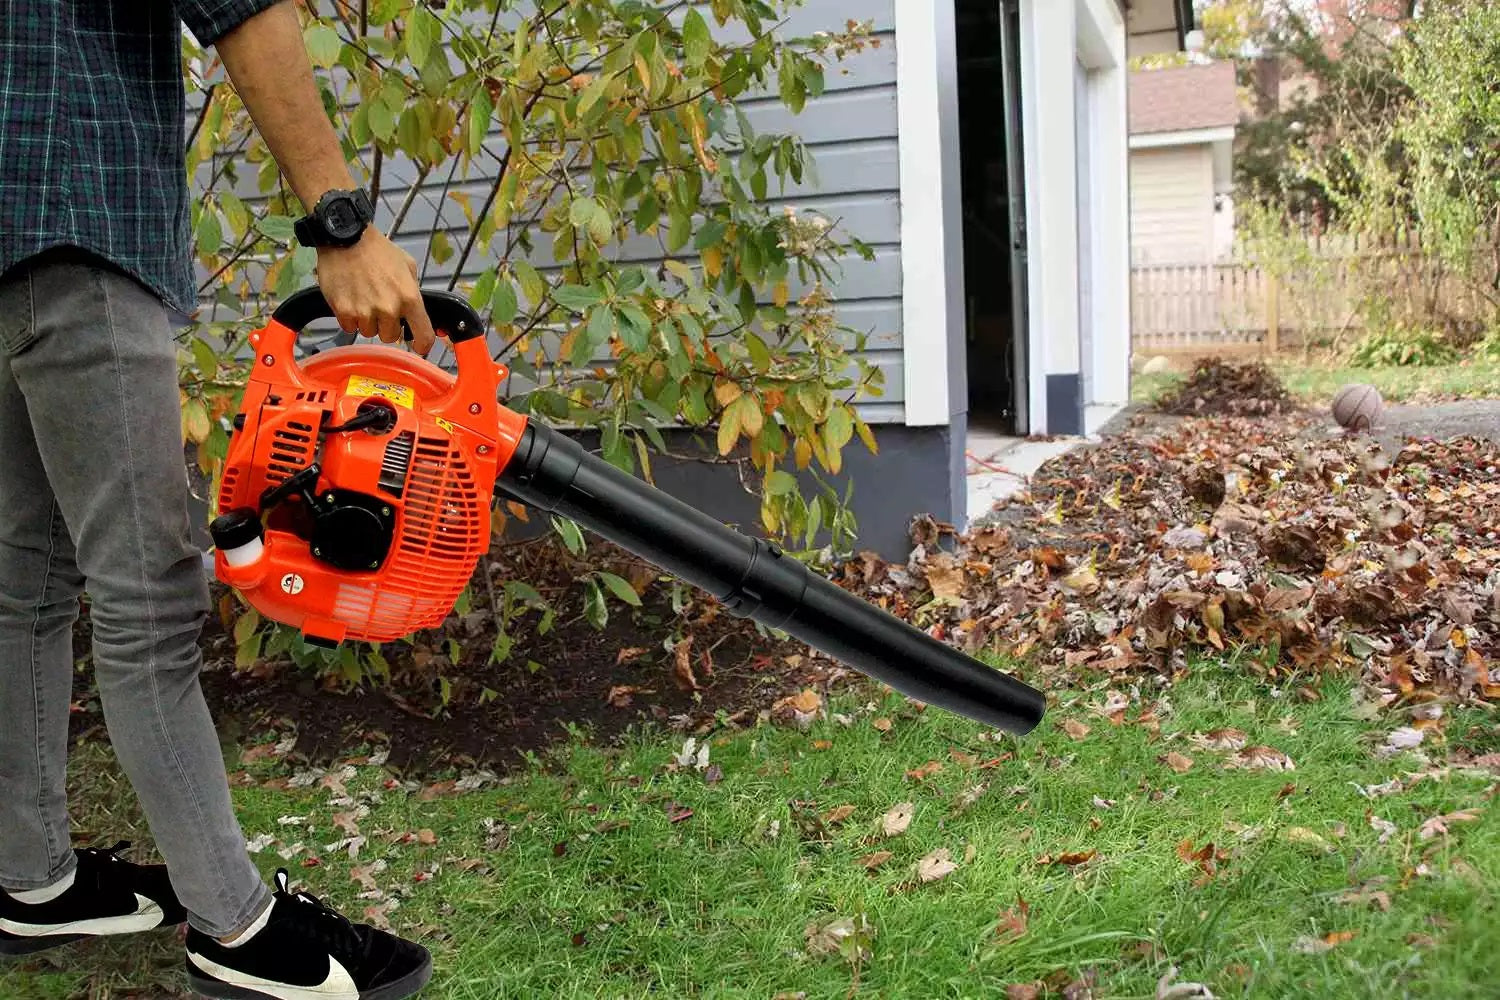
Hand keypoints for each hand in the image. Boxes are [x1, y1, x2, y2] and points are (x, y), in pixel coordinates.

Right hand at [314, 230, 436, 355]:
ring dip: (366, 321)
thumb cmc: (377, 250)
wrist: (346, 238)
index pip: (424, 335)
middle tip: (379, 308)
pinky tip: (350, 299)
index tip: (419, 347)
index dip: (423, 345)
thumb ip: (413, 291)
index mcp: (409, 298)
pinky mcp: (343, 311)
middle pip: (390, 337)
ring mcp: (365, 312)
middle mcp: (389, 309)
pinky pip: (349, 326)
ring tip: (363, 299)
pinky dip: (349, 317)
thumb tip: (416, 311)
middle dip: (386, 325)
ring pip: (368, 332)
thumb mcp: (407, 266)